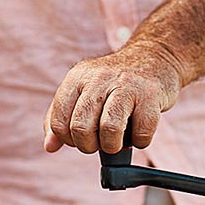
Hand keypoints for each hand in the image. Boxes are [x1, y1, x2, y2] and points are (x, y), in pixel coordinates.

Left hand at [44, 42, 184, 154]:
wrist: (154, 57)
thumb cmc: (114, 82)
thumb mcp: (83, 90)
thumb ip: (61, 117)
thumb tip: (50, 146)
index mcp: (77, 77)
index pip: (59, 122)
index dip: (69, 140)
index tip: (82, 138)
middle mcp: (99, 78)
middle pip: (81, 128)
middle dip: (89, 146)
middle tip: (100, 143)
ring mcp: (126, 85)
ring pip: (109, 129)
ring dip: (112, 146)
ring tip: (118, 141)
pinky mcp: (151, 95)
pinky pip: (141, 133)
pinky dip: (139, 141)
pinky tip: (138, 132)